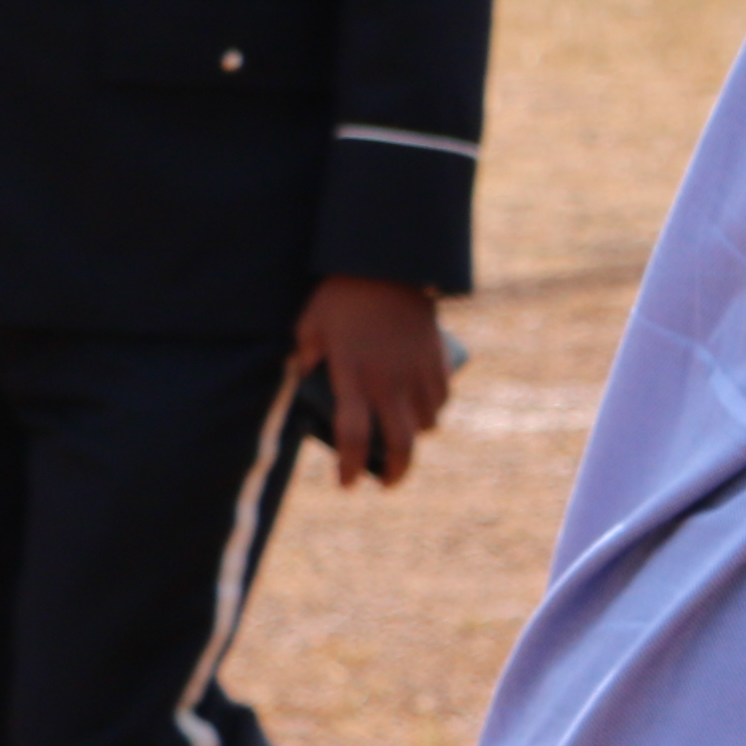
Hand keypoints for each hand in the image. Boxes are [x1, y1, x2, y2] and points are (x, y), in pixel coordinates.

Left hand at [293, 274, 452, 488]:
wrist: (389, 263)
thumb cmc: (342, 294)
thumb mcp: (310, 324)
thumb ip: (305, 354)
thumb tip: (304, 375)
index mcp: (354, 377)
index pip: (354, 438)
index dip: (350, 468)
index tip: (346, 483)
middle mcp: (389, 382)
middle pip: (401, 445)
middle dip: (396, 473)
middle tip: (386, 482)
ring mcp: (417, 372)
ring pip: (426, 424)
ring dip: (414, 437)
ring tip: (401, 436)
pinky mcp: (438, 360)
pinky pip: (441, 399)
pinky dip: (433, 411)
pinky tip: (423, 410)